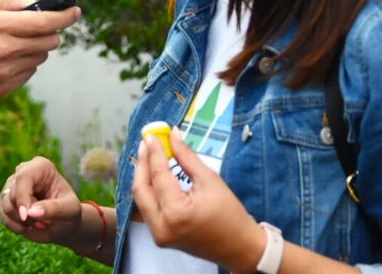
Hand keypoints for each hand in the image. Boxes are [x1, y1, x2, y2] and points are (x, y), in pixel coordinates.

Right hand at [0, 0, 79, 107]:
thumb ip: (5, 3)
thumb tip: (31, 3)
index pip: (45, 21)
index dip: (65, 16)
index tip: (74, 11)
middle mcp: (6, 49)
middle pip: (50, 40)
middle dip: (49, 32)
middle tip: (37, 29)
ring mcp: (7, 71)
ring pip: (41, 57)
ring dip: (35, 49)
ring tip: (12, 46)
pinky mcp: (6, 87)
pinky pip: (29, 73)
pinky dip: (24, 64)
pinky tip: (4, 62)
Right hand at [0, 156, 82, 247]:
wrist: (64, 222)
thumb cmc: (69, 212)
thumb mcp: (70, 210)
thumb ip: (53, 209)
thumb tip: (30, 212)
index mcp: (41, 167)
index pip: (24, 177)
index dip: (22, 197)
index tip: (25, 216)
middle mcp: (23, 172)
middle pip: (13, 194)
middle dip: (28, 214)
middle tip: (45, 222)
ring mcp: (12, 186)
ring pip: (6, 205)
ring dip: (22, 222)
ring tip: (39, 224)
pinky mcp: (6, 200)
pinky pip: (3, 216)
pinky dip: (15, 227)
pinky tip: (28, 228)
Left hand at [131, 127, 264, 272]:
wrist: (240, 247)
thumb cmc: (229, 213)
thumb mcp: (209, 179)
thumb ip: (186, 156)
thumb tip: (172, 134)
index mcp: (176, 213)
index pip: (158, 176)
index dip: (154, 152)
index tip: (151, 134)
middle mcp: (161, 227)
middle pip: (141, 188)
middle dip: (142, 163)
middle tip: (146, 141)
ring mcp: (158, 235)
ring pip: (141, 199)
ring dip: (143, 175)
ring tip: (148, 153)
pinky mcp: (159, 237)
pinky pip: (147, 208)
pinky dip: (148, 189)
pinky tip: (152, 173)